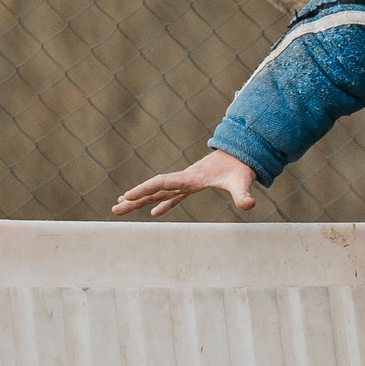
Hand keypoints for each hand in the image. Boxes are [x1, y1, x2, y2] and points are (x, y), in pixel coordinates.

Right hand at [114, 149, 257, 216]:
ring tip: (122, 207)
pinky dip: (163, 204)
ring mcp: (188, 182)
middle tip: (114, 210)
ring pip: (160, 192)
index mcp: (191, 178)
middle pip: (154, 189)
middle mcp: (185, 179)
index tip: (126, 196)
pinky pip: (174, 196)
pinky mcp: (194, 185)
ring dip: (142, 200)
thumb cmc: (243, 167)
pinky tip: (155, 213)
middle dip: (134, 199)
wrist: (246, 152)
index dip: (144, 190)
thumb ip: (243, 193)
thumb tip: (249, 205)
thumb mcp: (243, 181)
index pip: (162, 183)